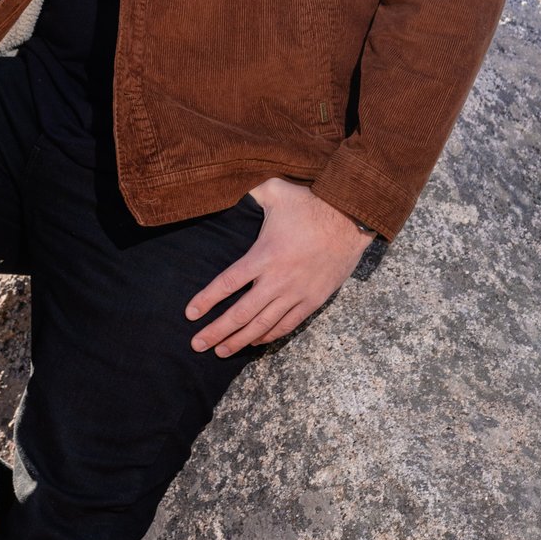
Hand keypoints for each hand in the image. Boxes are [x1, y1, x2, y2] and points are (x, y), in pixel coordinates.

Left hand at [185, 177, 370, 355]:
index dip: (207, 300)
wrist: (350, 220)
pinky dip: (269, 336)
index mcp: (264, 254)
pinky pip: (287, 325)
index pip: (228, 283)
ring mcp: (296, 293)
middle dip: (217, 331)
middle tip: (197, 344)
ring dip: (240, 340)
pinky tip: (254, 342)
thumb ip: (249, 192)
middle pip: (241, 313)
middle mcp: (278, 279)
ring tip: (220, 351)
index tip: (190, 314)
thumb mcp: (275, 190)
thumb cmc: (310, 203)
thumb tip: (227, 188)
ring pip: (263, 325)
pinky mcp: (313, 300)